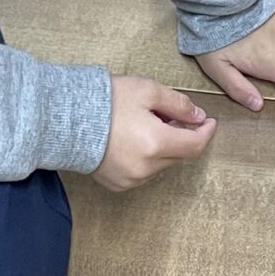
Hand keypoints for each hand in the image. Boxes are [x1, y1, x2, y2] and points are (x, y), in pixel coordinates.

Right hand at [93, 76, 215, 191]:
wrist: (66, 119)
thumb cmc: (105, 102)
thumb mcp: (147, 91)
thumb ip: (178, 104)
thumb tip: (197, 117)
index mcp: (157, 144)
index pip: (195, 146)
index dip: (206, 133)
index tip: (208, 122)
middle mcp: (146, 168)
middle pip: (178, 154)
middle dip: (180, 136)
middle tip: (169, 115)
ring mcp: (131, 180)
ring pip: (161, 164)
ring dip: (162, 147)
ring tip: (144, 125)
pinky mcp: (118, 184)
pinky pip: (143, 172)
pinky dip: (145, 158)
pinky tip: (131, 140)